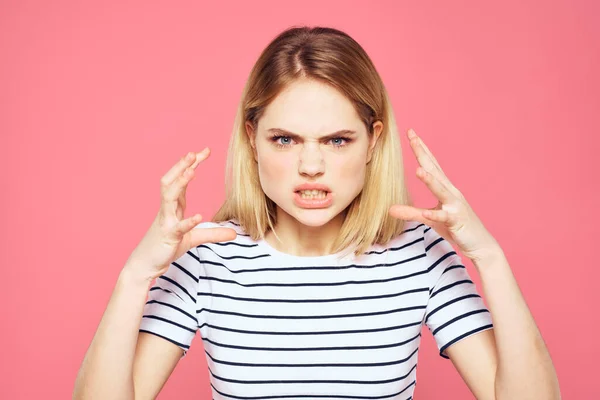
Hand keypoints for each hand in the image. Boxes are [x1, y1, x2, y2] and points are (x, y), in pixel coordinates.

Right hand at [125, 148, 236, 280]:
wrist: (145, 265)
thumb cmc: (166, 247)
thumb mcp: (193, 239)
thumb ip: (213, 234)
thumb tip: (234, 233)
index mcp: (174, 206)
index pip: (182, 180)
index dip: (191, 165)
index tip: (204, 151)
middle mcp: (168, 209)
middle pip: (171, 181)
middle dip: (182, 166)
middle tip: (195, 152)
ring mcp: (166, 221)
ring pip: (169, 197)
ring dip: (180, 183)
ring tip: (192, 171)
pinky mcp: (168, 236)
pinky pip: (178, 227)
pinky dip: (188, 221)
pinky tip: (199, 216)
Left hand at [389, 129, 499, 262]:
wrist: (480, 244)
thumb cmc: (456, 228)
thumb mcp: (431, 218)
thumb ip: (412, 212)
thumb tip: (390, 209)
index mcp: (445, 188)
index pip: (431, 164)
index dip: (421, 149)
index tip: (411, 133)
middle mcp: (451, 192)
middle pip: (435, 169)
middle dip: (423, 153)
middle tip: (412, 137)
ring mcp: (455, 206)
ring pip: (441, 190)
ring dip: (430, 180)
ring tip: (418, 170)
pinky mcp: (456, 221)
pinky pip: (443, 217)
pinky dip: (434, 214)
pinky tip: (425, 212)